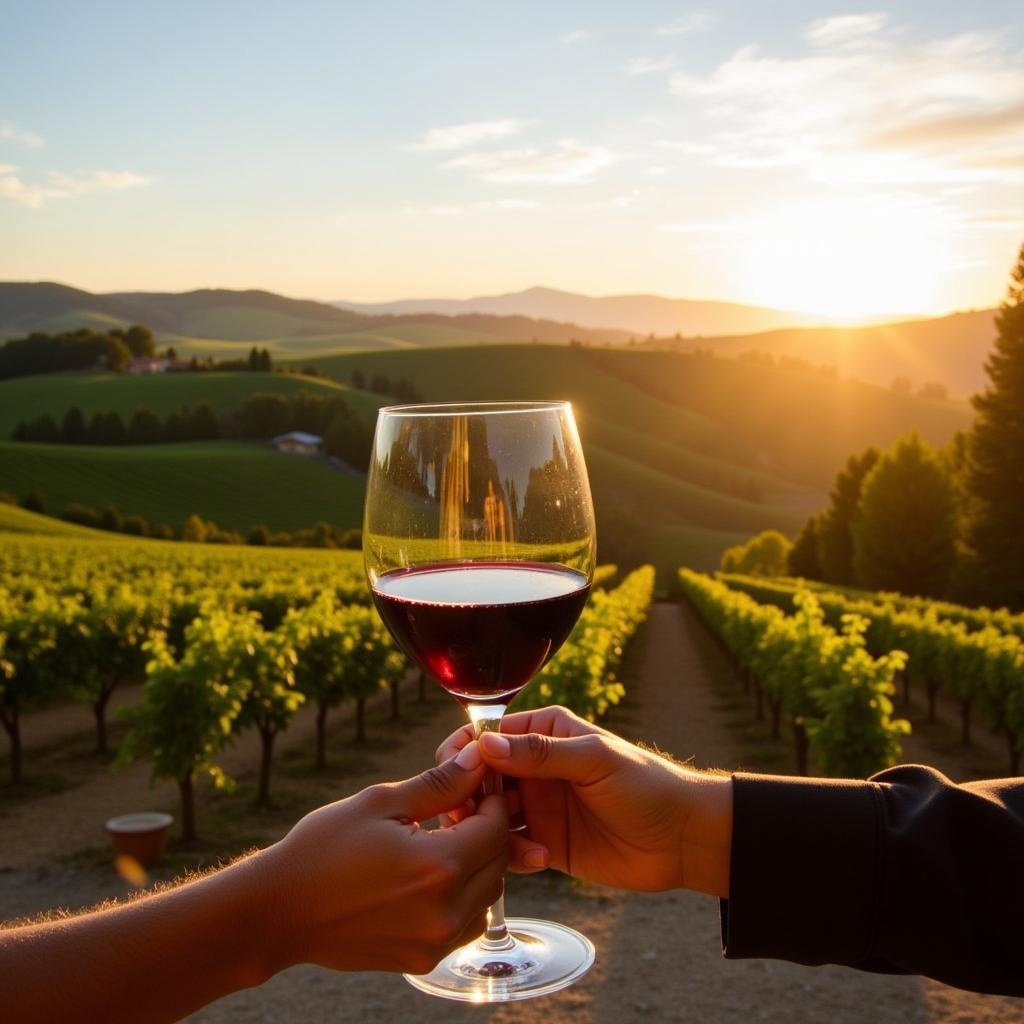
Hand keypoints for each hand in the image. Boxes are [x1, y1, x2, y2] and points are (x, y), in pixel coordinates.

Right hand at [264, 745, 507, 975]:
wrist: (280, 910)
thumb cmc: (324, 848)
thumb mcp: (381, 802)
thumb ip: (439, 784)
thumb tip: (477, 759)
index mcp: (438, 866)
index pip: (496, 827)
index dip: (492, 801)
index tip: (476, 786)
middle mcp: (445, 910)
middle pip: (498, 862)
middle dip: (487, 831)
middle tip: (459, 811)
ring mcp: (435, 942)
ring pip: (488, 895)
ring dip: (479, 866)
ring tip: (444, 843)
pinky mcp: (423, 959)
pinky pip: (466, 924)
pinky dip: (464, 898)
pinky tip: (432, 877)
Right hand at [437, 706, 731, 896]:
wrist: (682, 839)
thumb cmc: (646, 784)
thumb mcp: (594, 760)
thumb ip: (541, 753)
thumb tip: (485, 744)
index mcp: (544, 732)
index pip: (488, 736)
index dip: (466, 754)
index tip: (456, 775)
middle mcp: (533, 767)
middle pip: (479, 778)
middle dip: (470, 798)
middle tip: (469, 818)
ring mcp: (536, 806)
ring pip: (488, 816)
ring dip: (488, 831)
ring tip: (512, 843)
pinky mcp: (542, 843)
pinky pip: (508, 848)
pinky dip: (511, 855)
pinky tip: (540, 859)